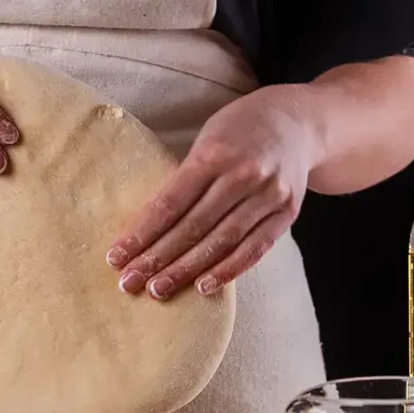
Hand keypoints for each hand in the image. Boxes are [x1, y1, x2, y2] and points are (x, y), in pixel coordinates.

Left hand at [106, 85, 321, 299]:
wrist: (297, 123)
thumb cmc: (237, 133)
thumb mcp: (206, 141)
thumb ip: (183, 180)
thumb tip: (145, 228)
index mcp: (214, 154)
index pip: (170, 203)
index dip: (142, 233)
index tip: (116, 257)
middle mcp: (243, 175)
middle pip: (193, 227)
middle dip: (157, 259)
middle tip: (129, 282)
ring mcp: (269, 196)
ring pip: (221, 242)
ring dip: (186, 270)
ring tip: (158, 289)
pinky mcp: (287, 213)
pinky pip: (255, 248)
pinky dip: (228, 270)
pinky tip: (203, 286)